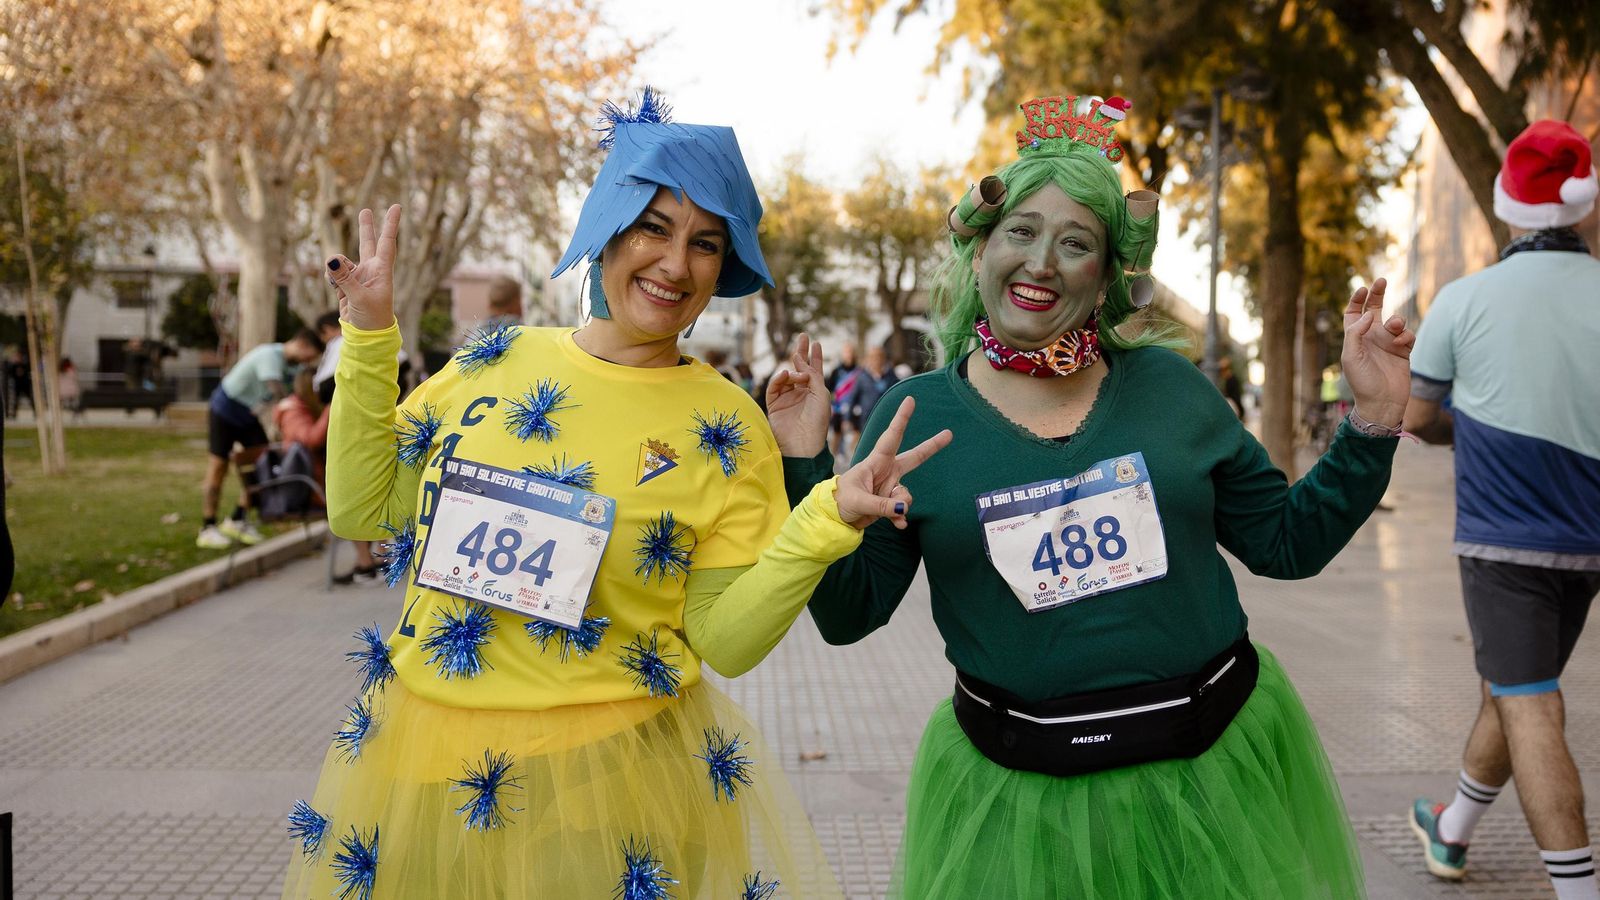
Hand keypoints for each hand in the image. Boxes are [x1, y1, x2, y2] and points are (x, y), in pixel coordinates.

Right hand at [327, 205, 400, 330]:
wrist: (366, 335)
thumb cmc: (372, 317)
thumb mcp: (358, 297)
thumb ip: (344, 277)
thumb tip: (331, 258)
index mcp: (382, 271)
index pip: (387, 242)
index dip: (390, 224)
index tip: (396, 206)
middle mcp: (371, 270)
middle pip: (367, 243)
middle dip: (365, 228)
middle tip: (365, 210)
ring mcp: (358, 277)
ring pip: (342, 261)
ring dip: (336, 269)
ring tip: (340, 285)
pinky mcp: (347, 285)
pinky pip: (333, 274)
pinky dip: (331, 278)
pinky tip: (336, 290)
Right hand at [765, 333, 831, 456]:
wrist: (801, 444)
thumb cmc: (816, 421)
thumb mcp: (821, 395)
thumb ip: (812, 375)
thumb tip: (799, 361)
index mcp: (815, 393)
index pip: (815, 370)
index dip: (815, 356)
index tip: (816, 343)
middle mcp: (801, 393)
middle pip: (800, 368)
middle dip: (801, 352)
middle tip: (803, 336)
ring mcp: (787, 398)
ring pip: (786, 377)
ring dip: (792, 371)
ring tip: (796, 373)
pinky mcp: (774, 404)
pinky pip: (775, 387)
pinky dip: (778, 379)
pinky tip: (784, 375)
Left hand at [834, 397, 951, 529]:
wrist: (836, 517)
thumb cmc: (841, 500)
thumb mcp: (858, 501)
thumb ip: (882, 505)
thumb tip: (904, 507)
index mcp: (876, 462)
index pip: (891, 437)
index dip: (901, 419)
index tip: (910, 400)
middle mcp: (886, 471)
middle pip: (914, 457)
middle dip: (931, 446)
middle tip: (949, 433)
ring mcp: (890, 487)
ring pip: (907, 494)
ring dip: (901, 505)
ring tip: (886, 512)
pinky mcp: (890, 502)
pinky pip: (903, 509)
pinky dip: (900, 518)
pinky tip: (898, 524)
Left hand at [1339, 277, 1414, 426]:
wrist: (1382, 402)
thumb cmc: (1362, 382)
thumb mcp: (1351, 357)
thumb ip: (1355, 334)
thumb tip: (1366, 316)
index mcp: (1356, 338)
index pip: (1354, 313)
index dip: (1357, 300)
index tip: (1363, 289)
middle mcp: (1371, 338)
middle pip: (1374, 309)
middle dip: (1378, 294)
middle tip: (1382, 280)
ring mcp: (1388, 343)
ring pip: (1396, 320)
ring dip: (1397, 319)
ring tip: (1395, 326)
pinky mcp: (1404, 351)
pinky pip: (1408, 335)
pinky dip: (1406, 335)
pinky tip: (1401, 343)